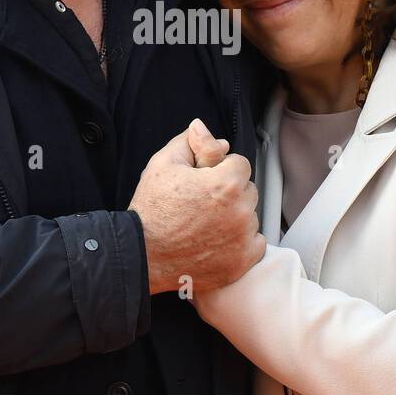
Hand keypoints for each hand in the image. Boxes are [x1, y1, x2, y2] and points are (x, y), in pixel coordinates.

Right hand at [131, 119, 265, 294]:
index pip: (241, 164)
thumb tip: (209, 132)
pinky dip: (241, 243)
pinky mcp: (241, 262)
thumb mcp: (164, 164)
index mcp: (225, 183)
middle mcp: (239, 211)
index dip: (221, 170)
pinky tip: (216, 242)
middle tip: (202, 204)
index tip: (204, 182)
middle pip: (248, 190)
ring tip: (205, 225)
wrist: (141, 255)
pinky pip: (255, 244)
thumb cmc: (151, 209)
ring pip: (250, 217)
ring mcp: (242, 239)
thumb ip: (193, 143)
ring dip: (235, 217)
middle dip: (230, 193)